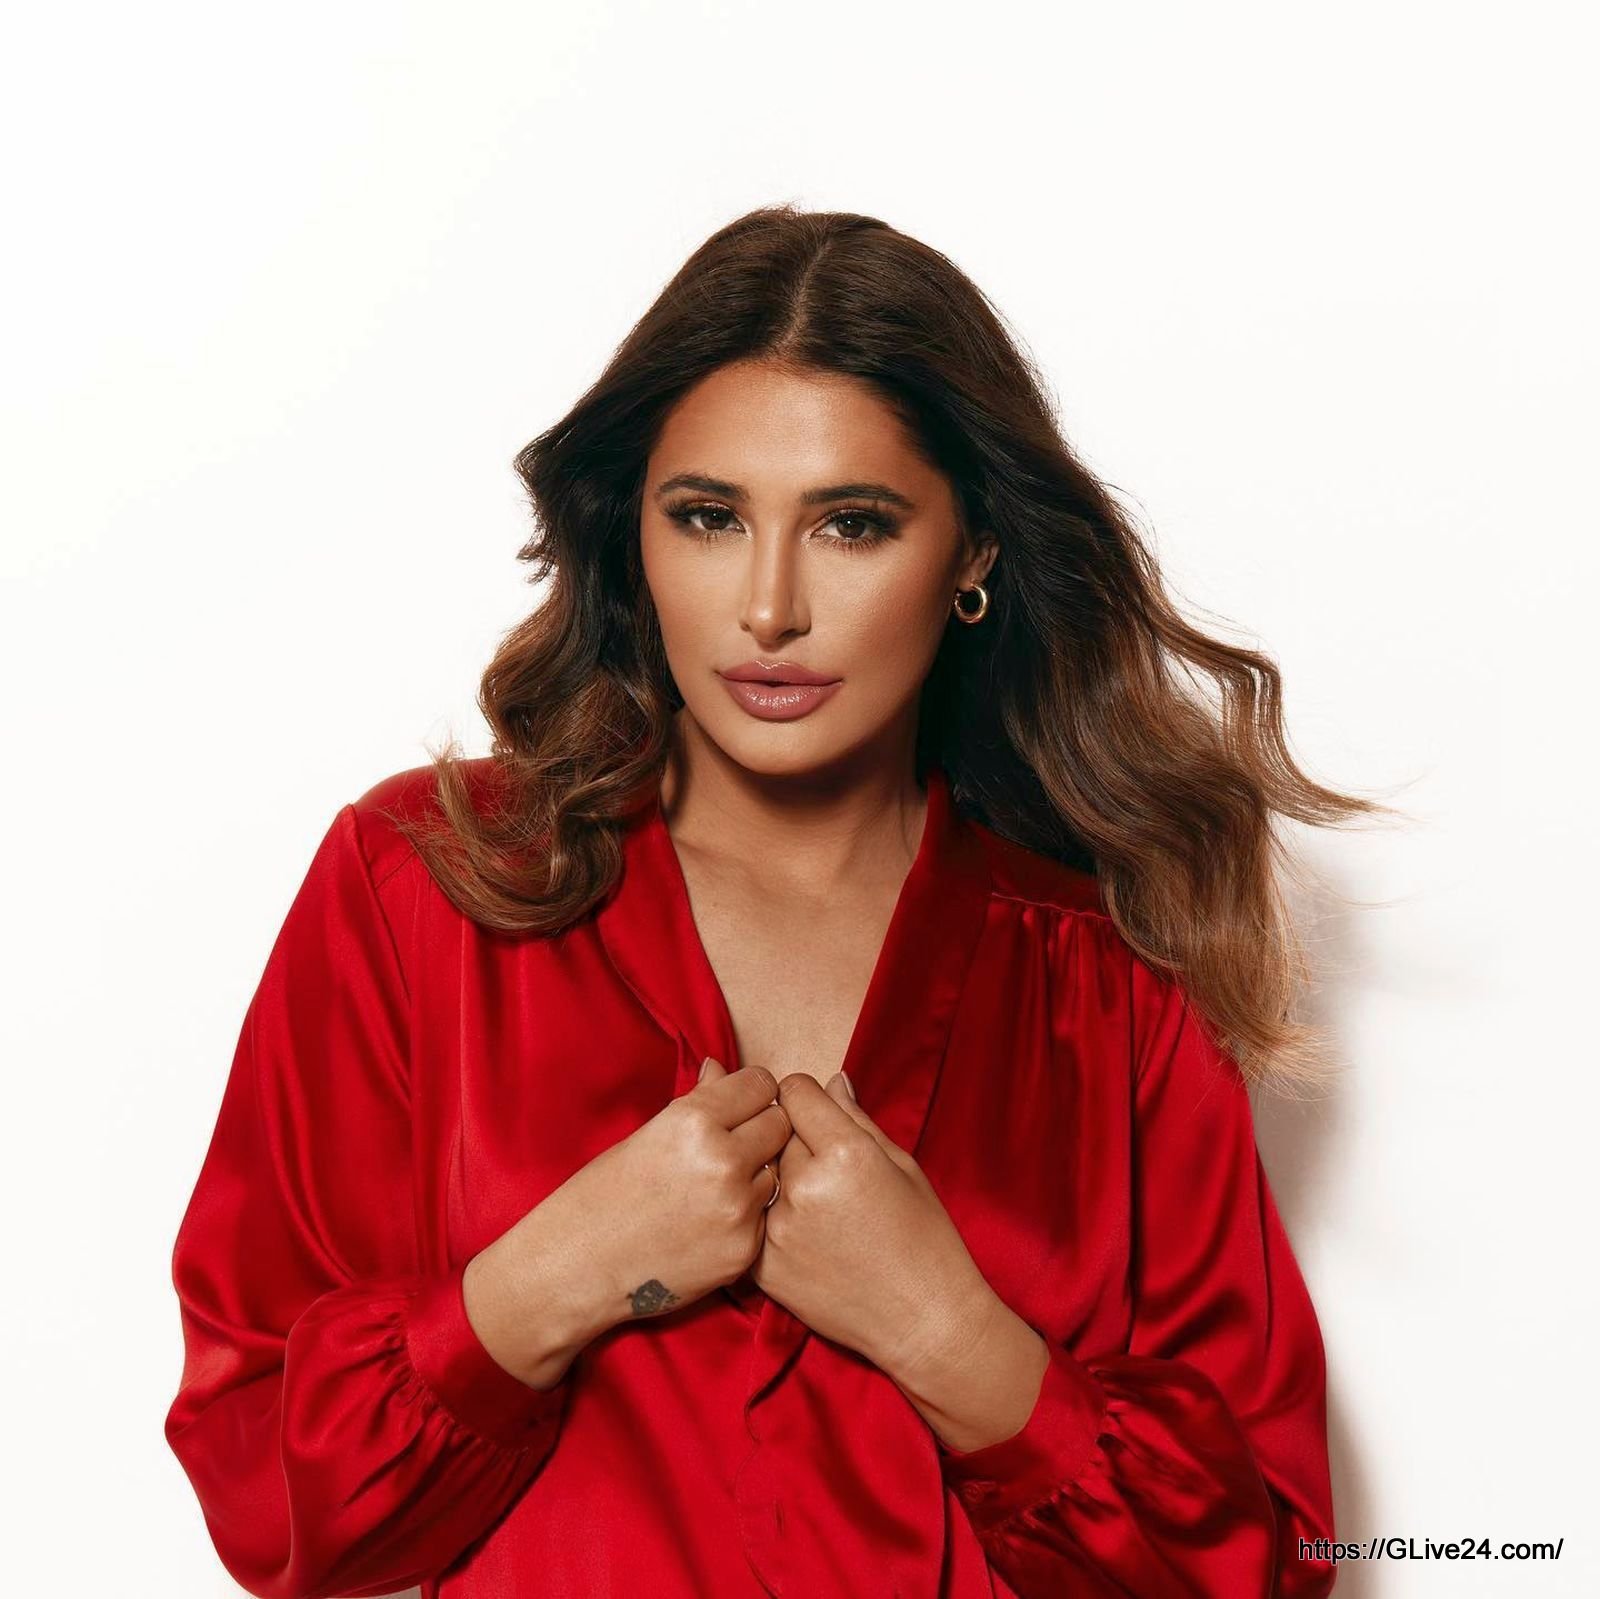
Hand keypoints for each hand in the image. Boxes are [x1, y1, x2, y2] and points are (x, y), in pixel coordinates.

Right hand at [479, 1056, 789, 1378]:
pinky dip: (747, 1215)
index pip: (761, 1084)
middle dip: (762, 1129)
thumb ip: (697, 1102)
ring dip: (757, 1174)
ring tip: (715, 1188)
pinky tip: (710, 1221)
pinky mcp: (744, 1250)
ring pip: (777, 1171)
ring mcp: (738, 1208)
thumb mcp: (646, 1134)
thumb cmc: (600, 1196)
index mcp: (693, 1120)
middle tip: (734, 1144)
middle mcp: (723, 1160)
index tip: (741, 1104)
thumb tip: (723, 1069)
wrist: (575, 1269)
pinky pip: (765, 1216)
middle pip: (781, 1123)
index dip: (751, 1093)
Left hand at [744, 1067, 997, 1381]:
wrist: (923, 1320)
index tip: (817, 1114)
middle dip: (791, 1137)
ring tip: (813, 1200)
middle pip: (773, 1130)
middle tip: (819, 1162)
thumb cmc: (925, 1239)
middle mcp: (805, 1186)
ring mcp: (778, 1229)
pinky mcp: (763, 1265)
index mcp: (846, 1153)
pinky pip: (752, 1217)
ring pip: (759, 1173)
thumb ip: (858, 1120)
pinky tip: (801, 1232)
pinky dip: (768, 1217)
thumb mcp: (903, 1167)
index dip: (806, 1097)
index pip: (794, 1090)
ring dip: (776, 1177)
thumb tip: (831, 1080)